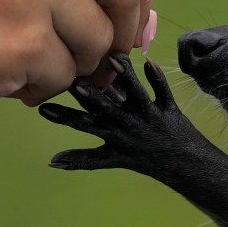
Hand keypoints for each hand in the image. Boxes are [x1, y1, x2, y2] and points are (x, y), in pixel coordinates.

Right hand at [0, 0, 150, 116]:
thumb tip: (137, 23)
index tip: (128, 22)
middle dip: (122, 31)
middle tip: (102, 59)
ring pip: (97, 38)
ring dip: (73, 65)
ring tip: (25, 65)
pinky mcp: (24, 37)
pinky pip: (65, 74)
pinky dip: (42, 87)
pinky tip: (3, 78)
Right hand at [38, 54, 196, 179]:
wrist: (184, 166)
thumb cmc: (143, 159)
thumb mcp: (110, 160)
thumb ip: (82, 158)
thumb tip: (51, 162)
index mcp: (112, 136)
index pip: (84, 126)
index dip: (64, 119)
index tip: (43, 109)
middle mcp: (128, 126)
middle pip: (106, 109)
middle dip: (91, 97)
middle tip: (75, 83)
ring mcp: (148, 116)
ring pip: (135, 95)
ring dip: (126, 79)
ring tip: (114, 60)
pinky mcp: (168, 109)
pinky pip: (162, 92)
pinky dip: (157, 78)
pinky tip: (149, 62)